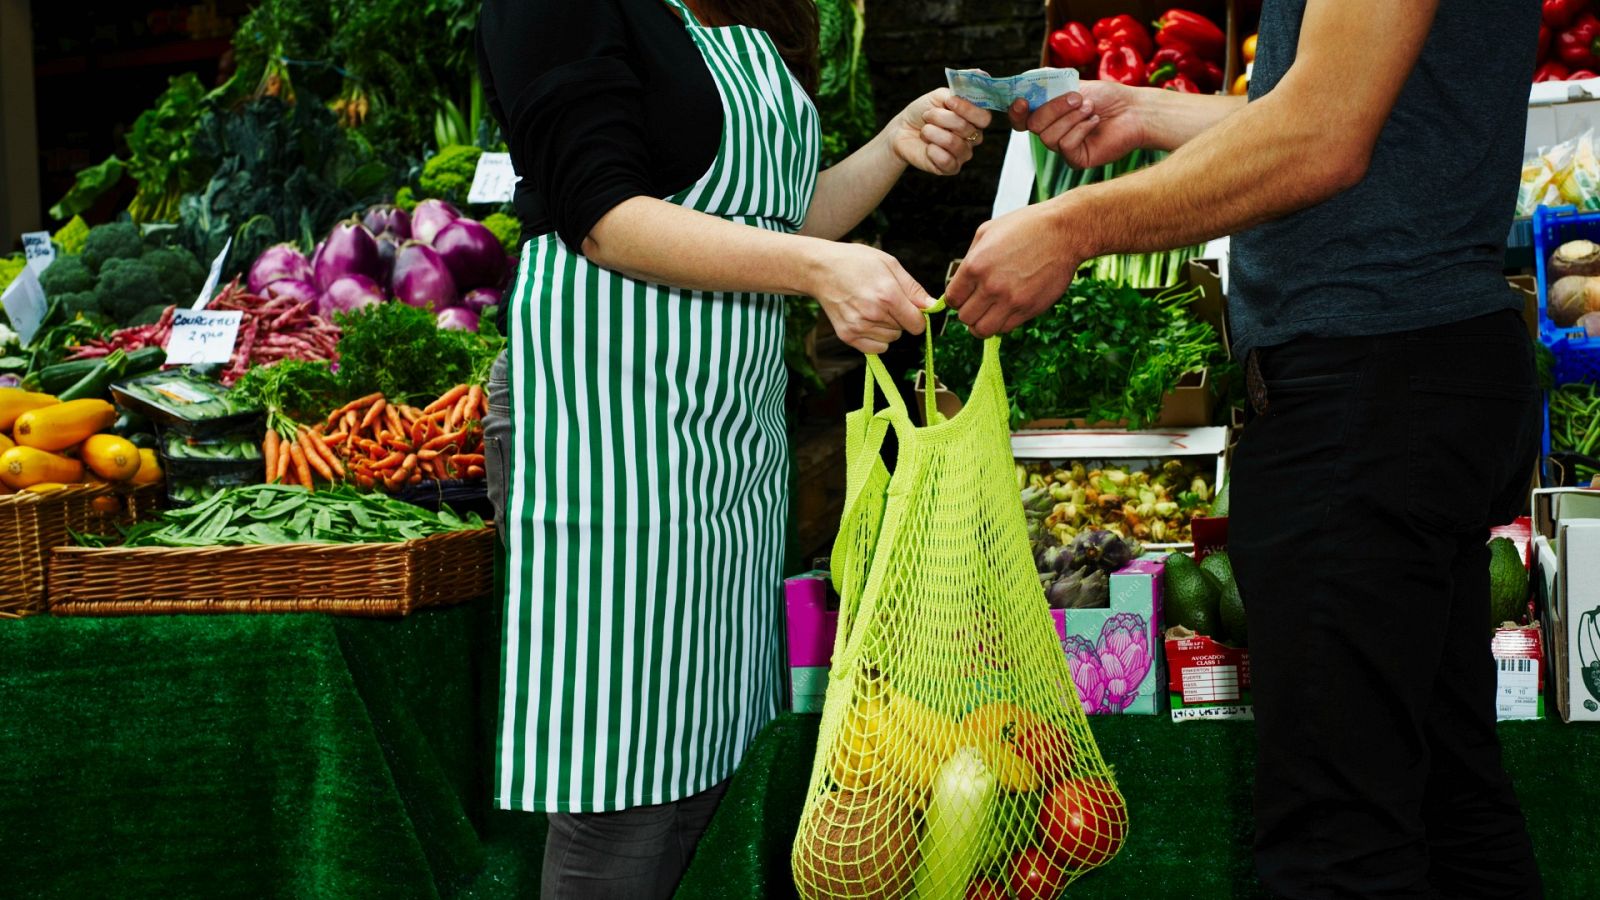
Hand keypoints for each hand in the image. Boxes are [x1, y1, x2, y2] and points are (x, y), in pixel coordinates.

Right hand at [809, 242, 933, 354]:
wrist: (820, 269)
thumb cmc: (856, 262)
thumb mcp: (889, 264)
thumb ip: (913, 288)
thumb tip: (932, 306)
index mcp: (887, 295)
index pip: (917, 324)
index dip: (917, 316)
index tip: (909, 306)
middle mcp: (873, 314)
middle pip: (903, 331)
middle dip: (900, 318)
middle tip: (883, 299)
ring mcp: (858, 327)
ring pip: (890, 339)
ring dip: (887, 327)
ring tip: (872, 307)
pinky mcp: (847, 336)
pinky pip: (876, 348)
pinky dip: (876, 338)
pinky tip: (866, 320)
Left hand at [889, 88, 993, 175]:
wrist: (902, 130)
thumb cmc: (923, 112)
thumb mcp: (940, 94)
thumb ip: (961, 87)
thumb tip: (981, 72)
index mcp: (974, 119)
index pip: (984, 117)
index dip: (967, 109)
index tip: (948, 101)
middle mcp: (973, 137)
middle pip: (967, 129)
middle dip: (942, 118)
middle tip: (927, 115)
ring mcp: (963, 154)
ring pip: (955, 144)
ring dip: (933, 133)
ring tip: (925, 130)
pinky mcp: (951, 168)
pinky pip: (948, 161)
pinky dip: (933, 151)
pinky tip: (927, 147)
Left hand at [945, 201, 1083, 338]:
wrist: (1064, 232)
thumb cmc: (1025, 227)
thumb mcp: (988, 231)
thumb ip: (970, 258)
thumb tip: (961, 280)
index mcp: (975, 266)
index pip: (952, 299)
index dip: (956, 299)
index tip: (965, 295)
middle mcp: (990, 286)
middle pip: (965, 318)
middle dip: (968, 312)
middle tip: (978, 304)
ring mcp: (1011, 300)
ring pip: (982, 330)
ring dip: (982, 324)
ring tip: (989, 313)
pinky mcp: (1028, 309)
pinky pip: (1005, 329)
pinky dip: (1002, 323)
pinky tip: (1006, 310)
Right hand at [1009, 81, 1145, 169]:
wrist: (1133, 110)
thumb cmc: (1108, 96)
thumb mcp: (1074, 83)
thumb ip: (1049, 84)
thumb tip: (1026, 80)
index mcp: (1049, 115)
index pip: (1021, 119)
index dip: (1016, 112)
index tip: (1021, 101)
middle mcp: (1053, 132)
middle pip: (1034, 125)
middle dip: (1054, 108)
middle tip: (1077, 98)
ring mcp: (1063, 147)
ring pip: (1048, 136)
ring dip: (1071, 117)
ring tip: (1090, 108)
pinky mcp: (1076, 159)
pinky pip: (1065, 146)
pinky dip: (1081, 129)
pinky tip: (1094, 122)